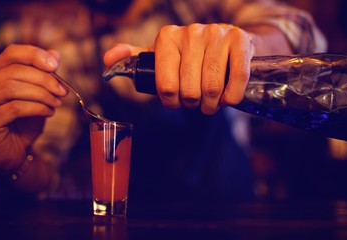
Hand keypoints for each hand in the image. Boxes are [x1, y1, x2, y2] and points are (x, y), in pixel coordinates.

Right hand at [0, 44, 67, 171]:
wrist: (14, 152)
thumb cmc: (24, 121)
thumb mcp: (38, 94)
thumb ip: (44, 74)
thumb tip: (55, 54)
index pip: (11, 53)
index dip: (34, 55)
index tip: (55, 65)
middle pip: (14, 71)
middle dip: (43, 79)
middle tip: (62, 91)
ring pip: (12, 88)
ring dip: (40, 94)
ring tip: (56, 103)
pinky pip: (14, 108)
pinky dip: (36, 108)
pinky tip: (48, 112)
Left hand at [104, 23, 252, 114]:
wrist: (227, 42)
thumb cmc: (190, 56)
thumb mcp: (161, 56)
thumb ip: (135, 59)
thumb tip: (107, 60)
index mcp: (167, 37)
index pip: (165, 85)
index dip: (172, 101)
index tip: (176, 101)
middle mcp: (191, 32)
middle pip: (189, 89)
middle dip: (193, 104)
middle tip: (197, 104)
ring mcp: (216, 34)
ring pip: (212, 86)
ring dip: (212, 103)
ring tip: (211, 103)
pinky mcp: (239, 40)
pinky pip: (237, 77)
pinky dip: (232, 95)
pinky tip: (228, 98)